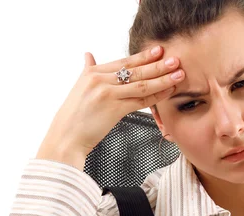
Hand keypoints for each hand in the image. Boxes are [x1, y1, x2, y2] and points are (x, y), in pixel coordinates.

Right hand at [41, 45, 184, 156]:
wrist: (65, 138)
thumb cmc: (73, 118)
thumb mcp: (78, 88)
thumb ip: (87, 70)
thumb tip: (88, 55)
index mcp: (91, 73)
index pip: (123, 61)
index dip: (143, 56)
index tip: (158, 50)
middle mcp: (99, 80)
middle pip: (134, 70)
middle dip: (158, 64)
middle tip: (175, 59)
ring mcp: (106, 94)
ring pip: (141, 84)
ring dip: (162, 78)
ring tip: (179, 73)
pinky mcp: (113, 109)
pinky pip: (140, 101)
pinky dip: (156, 96)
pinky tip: (168, 91)